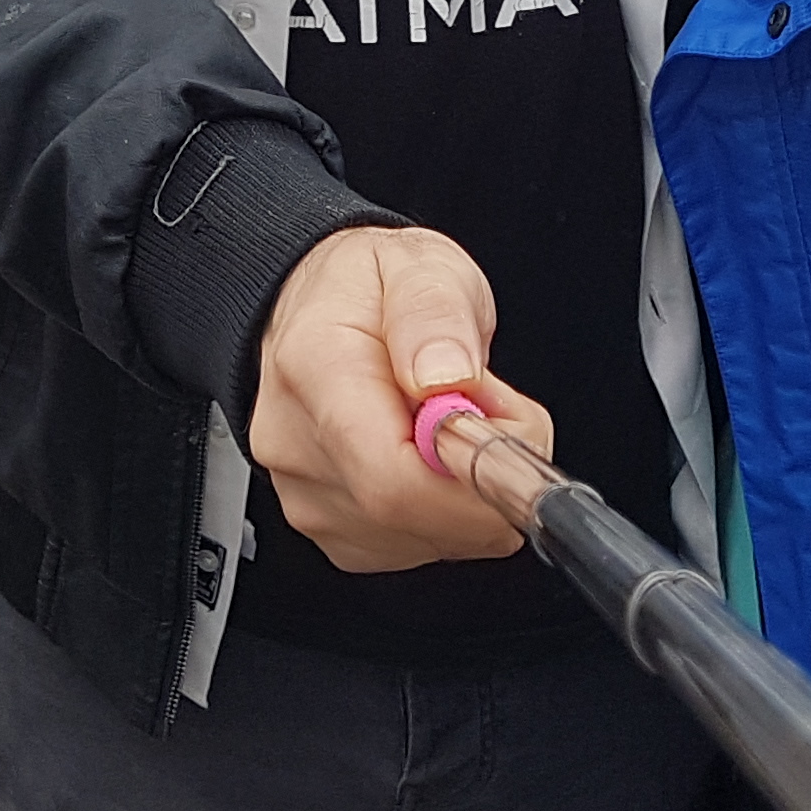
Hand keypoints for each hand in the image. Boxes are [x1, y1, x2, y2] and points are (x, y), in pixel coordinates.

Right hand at [251, 226, 552, 571]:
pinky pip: (414, 548)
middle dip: (486, 478)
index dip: (474, 482)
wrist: (316, 303)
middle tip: (493, 408)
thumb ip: (435, 313)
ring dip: (469, 495)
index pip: (392, 479)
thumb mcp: (420, 263)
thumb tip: (447, 381)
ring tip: (456, 422)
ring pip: (424, 540)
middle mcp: (295, 442)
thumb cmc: (370, 286)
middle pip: (414, 517)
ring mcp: (305, 493)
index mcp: (314, 367)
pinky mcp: (330, 527)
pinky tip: (431, 457)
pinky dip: (445, 512)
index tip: (514, 437)